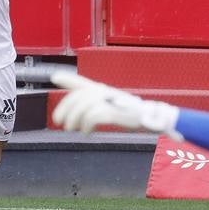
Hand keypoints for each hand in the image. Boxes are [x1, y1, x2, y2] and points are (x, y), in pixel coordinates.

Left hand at [51, 72, 181, 137]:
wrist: (154, 119)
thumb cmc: (131, 114)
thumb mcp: (111, 107)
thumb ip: (94, 105)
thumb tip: (83, 113)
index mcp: (105, 91)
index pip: (84, 83)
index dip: (69, 79)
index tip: (54, 77)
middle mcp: (108, 93)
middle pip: (81, 95)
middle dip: (66, 108)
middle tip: (59, 122)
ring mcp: (113, 102)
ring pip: (86, 104)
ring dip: (74, 118)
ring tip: (71, 129)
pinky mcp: (118, 112)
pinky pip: (96, 115)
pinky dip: (86, 125)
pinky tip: (86, 132)